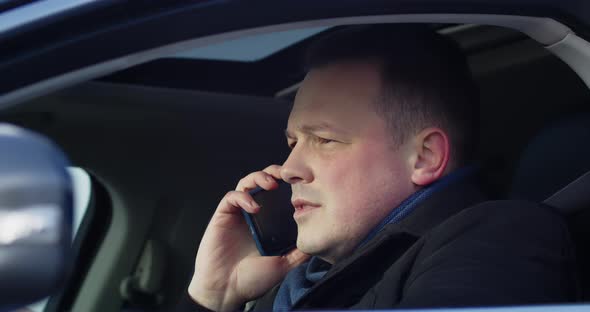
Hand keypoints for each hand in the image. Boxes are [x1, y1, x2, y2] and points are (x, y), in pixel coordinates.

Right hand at [188, 165, 309, 311]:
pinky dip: (243, 196)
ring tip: (270, 183)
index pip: (281, 195)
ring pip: (248, 183)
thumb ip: (299, 252)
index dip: (289, 185)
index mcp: (270, 223)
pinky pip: (232, 196)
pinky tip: (253, 207)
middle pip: (264, 182)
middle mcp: (255, 214)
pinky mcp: (224, 214)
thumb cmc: (252, 279)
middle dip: (275, 173)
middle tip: (286, 174)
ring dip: (259, 177)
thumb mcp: (284, 265)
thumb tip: (319, 240)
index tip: (302, 182)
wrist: (226, 290)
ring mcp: (239, 212)